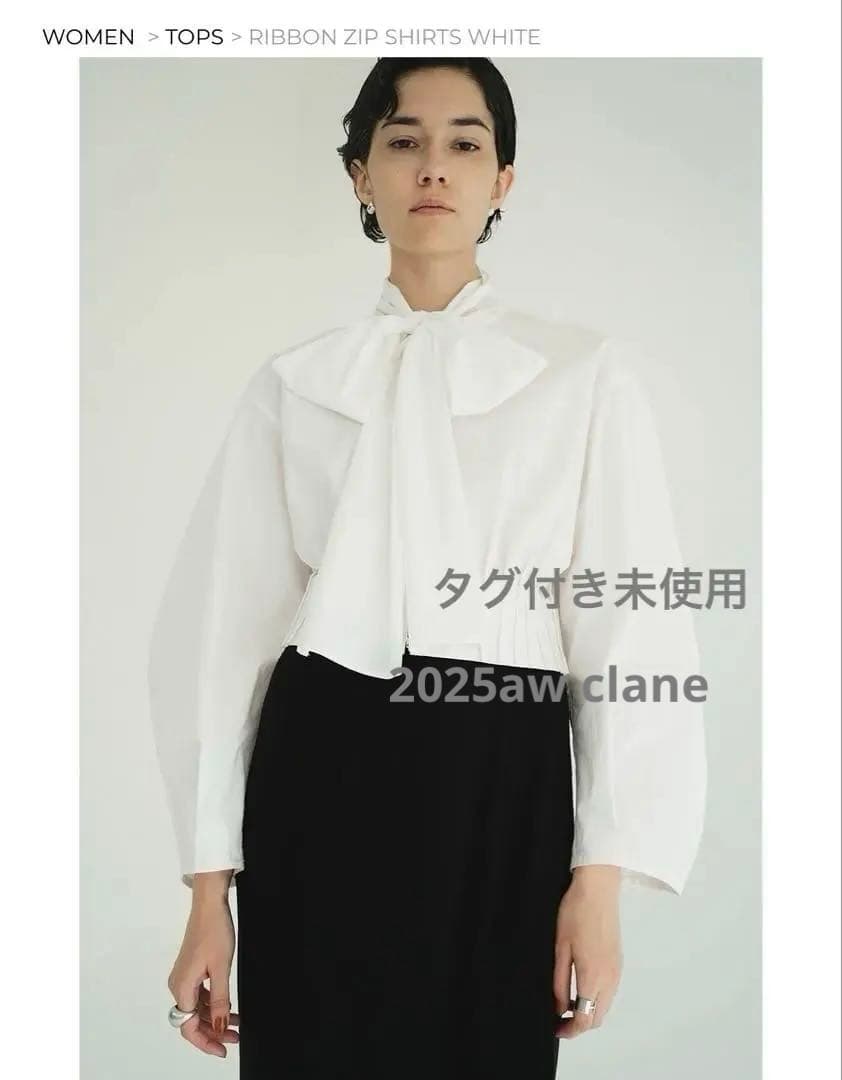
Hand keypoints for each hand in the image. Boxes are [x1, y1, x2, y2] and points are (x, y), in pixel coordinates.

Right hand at [167, 891, 238, 1056]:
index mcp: (183, 986)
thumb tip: (218, 1027)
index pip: (189, 1026)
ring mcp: (184, 977)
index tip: (223, 1050)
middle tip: (234, 1038)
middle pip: (192, 1019)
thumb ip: (220, 1000)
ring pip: (197, 1008)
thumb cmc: (215, 931)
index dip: (205, 1042)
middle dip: (213, 1032)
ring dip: (214, 1018)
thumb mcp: (222, 968)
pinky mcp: (190, 970)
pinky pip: (199, 995)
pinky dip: (213, 1004)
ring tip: (236, 1024)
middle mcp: (178, 984)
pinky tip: (228, 1007)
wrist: (209, 904)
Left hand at [553, 865, 622, 1037]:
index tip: (556, 1029)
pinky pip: (610, 992)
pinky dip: (597, 999)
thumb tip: (559, 1007)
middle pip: (598, 1018)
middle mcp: (609, 978)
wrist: (598, 889)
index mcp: (593, 976)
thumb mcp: (560, 948)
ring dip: (589, 1012)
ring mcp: (617, 970)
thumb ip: (560, 982)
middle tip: (559, 1020)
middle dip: (580, 1025)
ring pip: (605, 1006)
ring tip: (567, 1005)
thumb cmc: (576, 913)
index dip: (570, 1030)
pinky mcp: (619, 961)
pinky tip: (581, 988)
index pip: (584, 1018)